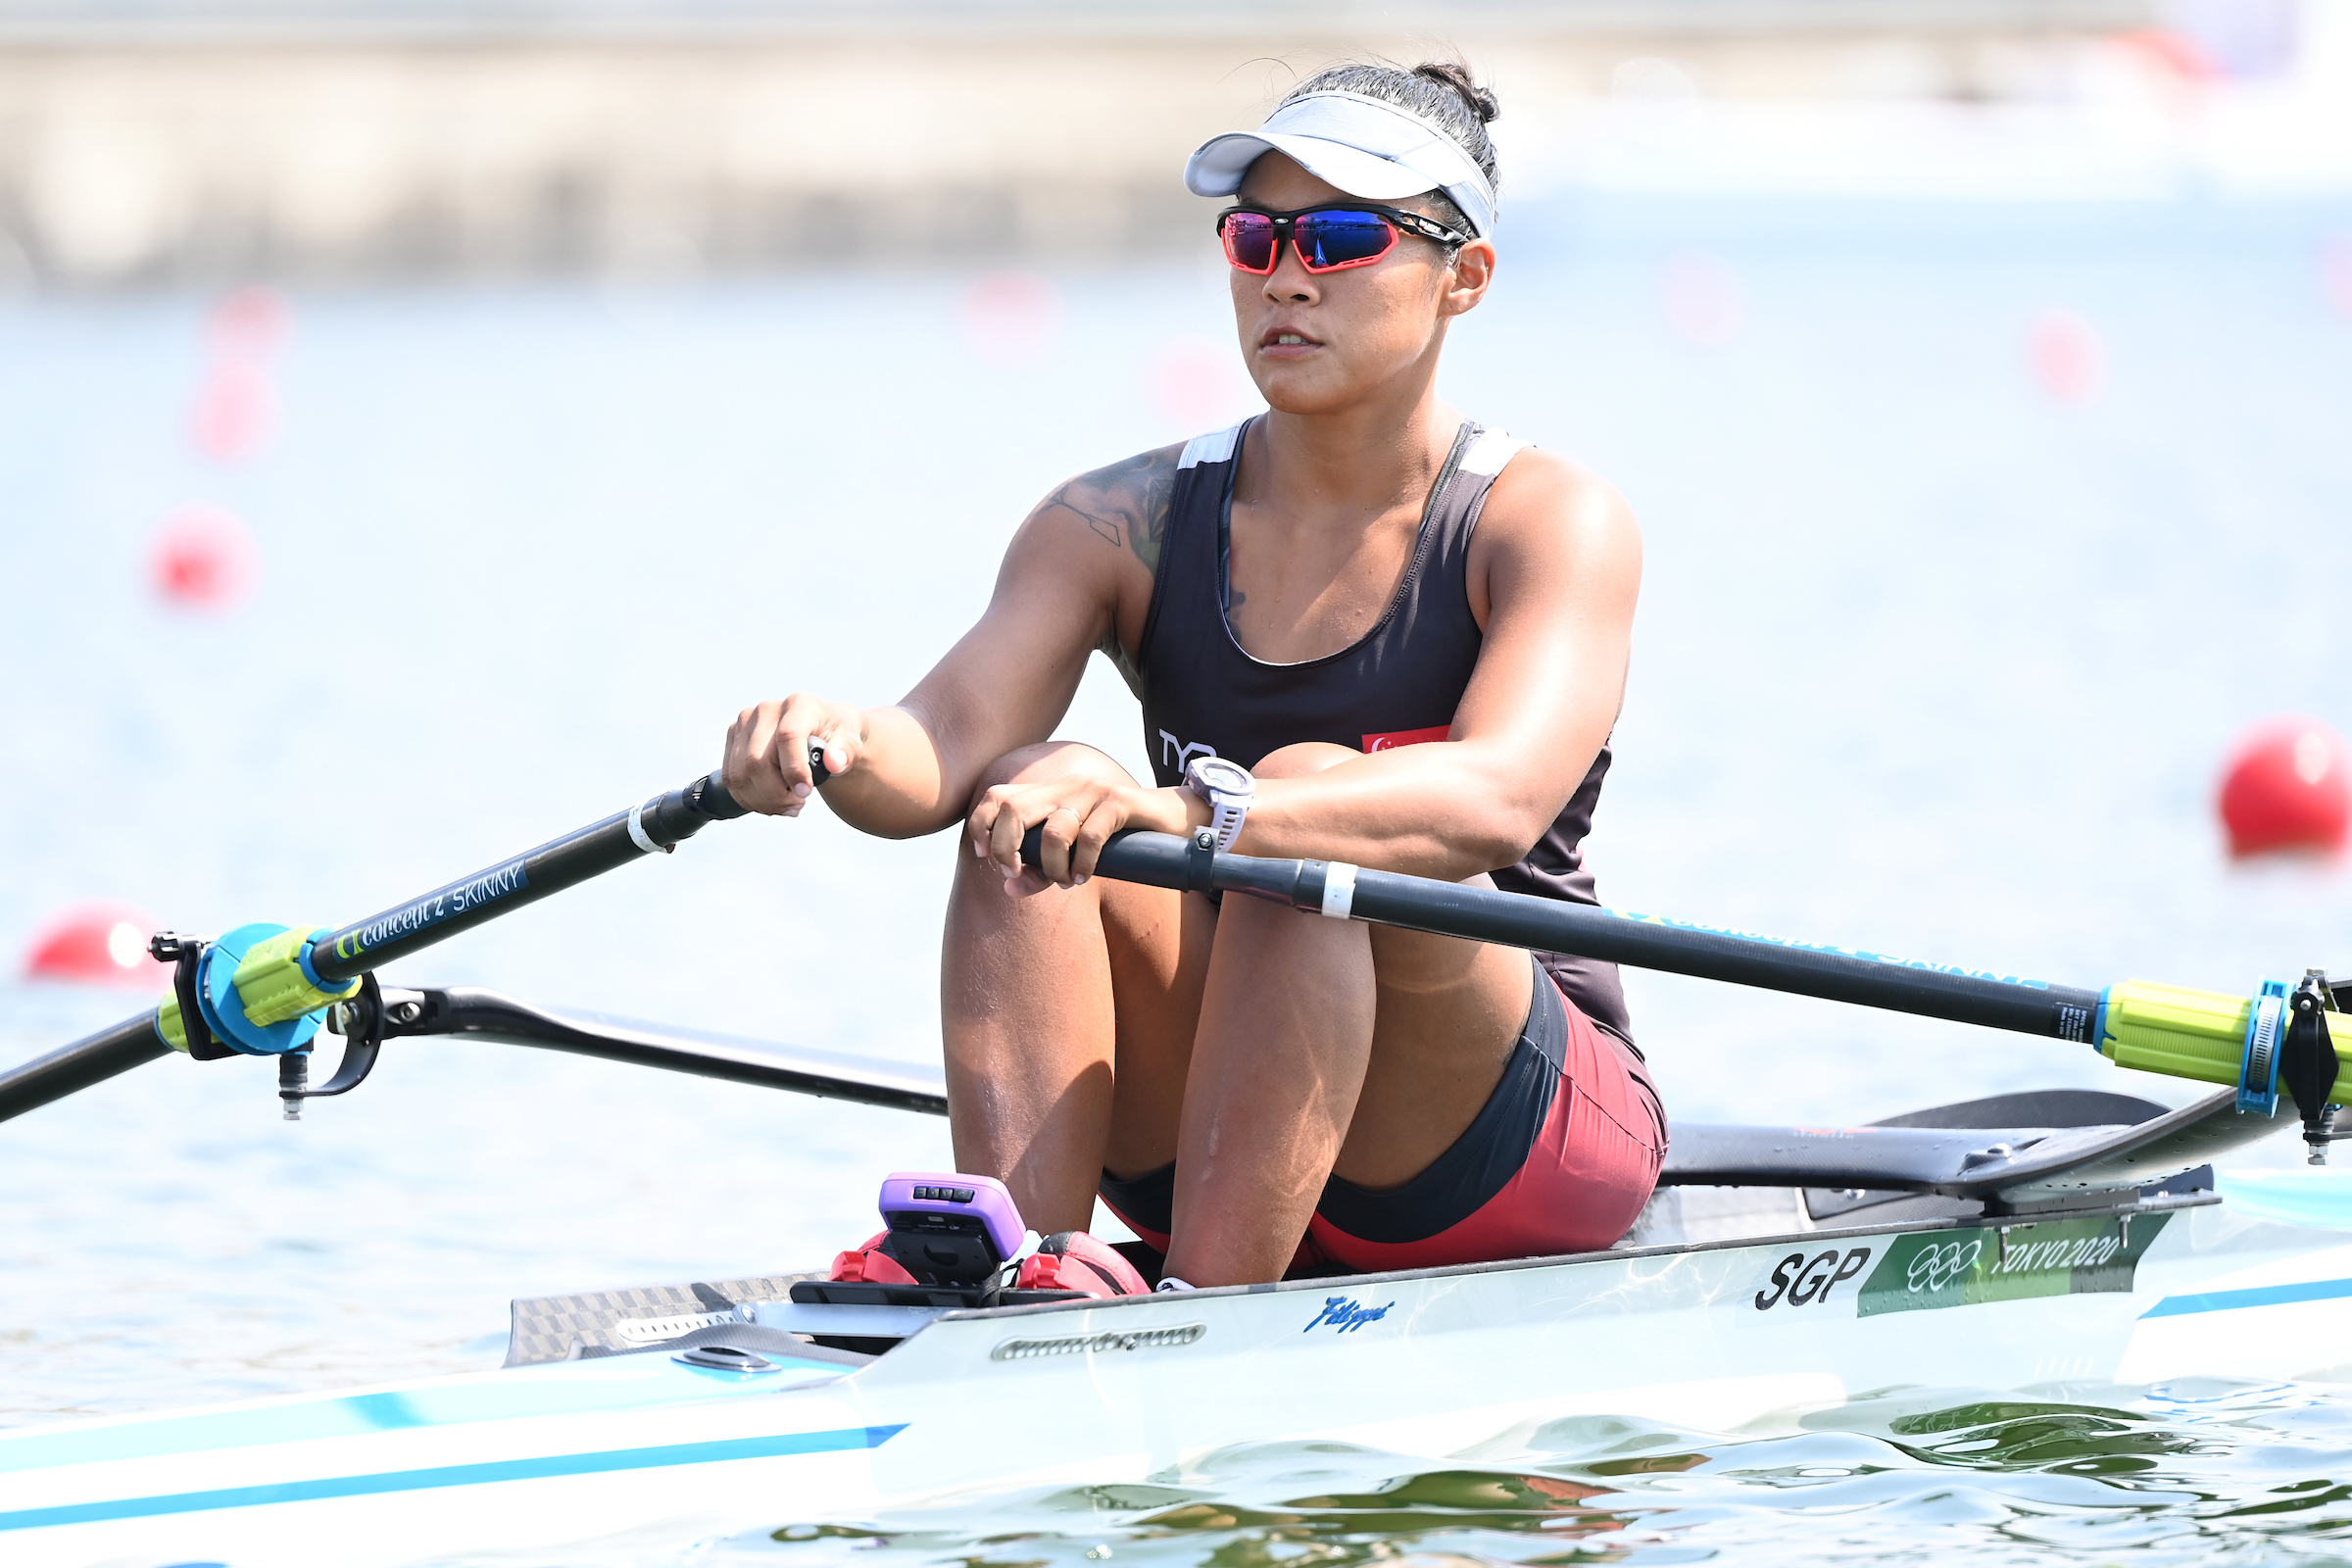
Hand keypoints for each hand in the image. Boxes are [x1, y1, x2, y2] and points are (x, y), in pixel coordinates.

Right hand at [722, 696, 860, 817]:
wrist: (819, 729)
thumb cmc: (835, 737)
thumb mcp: (850, 743)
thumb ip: (845, 752)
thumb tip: (834, 763)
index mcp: (799, 704)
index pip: (787, 736)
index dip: (794, 769)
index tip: (805, 793)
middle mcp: (767, 709)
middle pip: (756, 761)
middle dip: (775, 794)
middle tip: (798, 804)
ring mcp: (746, 722)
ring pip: (740, 774)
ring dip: (762, 800)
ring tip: (786, 805)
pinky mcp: (733, 736)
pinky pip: (730, 778)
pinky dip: (749, 798)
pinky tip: (770, 801)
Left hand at [966, 774, 1190, 894]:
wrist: (1171, 820)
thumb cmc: (1116, 841)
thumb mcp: (1071, 858)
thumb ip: (1039, 871)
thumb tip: (1008, 888)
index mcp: (1048, 793)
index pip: (997, 797)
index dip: (981, 825)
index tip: (985, 857)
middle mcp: (1065, 787)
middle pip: (1013, 809)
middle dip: (1005, 848)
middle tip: (1017, 872)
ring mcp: (1091, 791)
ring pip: (1053, 831)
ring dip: (1052, 867)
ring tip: (1065, 882)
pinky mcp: (1118, 801)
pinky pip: (1090, 836)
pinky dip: (1083, 864)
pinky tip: (1085, 877)